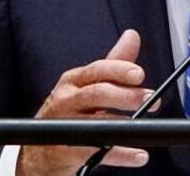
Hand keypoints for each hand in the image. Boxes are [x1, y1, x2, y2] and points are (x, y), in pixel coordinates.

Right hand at [17, 30, 153, 175]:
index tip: (139, 74)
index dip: (118, 70)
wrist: (40, 152)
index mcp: (73, 81)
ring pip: (95, 122)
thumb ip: (112, 64)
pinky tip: (138, 154)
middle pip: (96, 94)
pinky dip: (120, 154)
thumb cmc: (68, 113)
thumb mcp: (87, 85)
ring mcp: (64, 126)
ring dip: (122, 125)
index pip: (97, 70)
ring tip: (144, 127)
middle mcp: (66, 100)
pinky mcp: (66, 151)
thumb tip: (132, 36)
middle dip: (124, 95)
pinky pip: (96, 151)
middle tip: (149, 98)